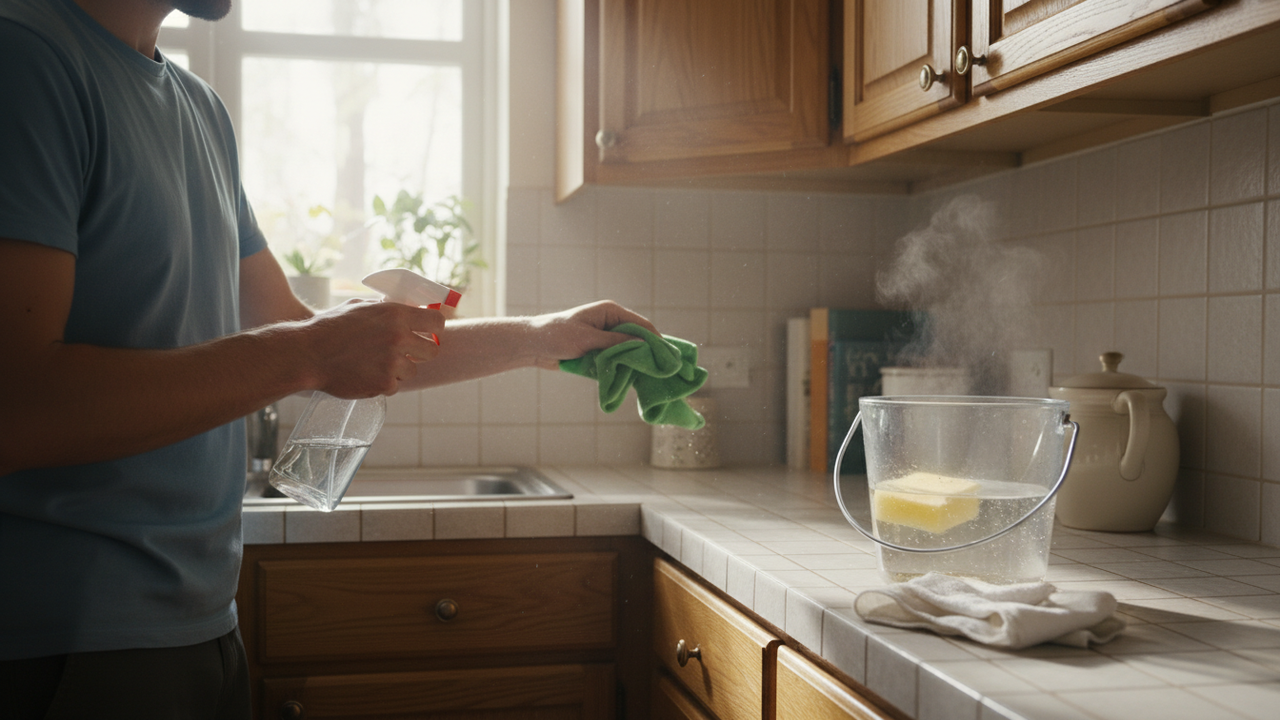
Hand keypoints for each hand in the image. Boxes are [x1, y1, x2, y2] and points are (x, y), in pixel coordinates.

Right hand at [298, 299, 445, 396]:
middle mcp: (399, 337)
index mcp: (396, 314)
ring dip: (398, 369)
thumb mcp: (360, 307)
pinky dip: (382, 383)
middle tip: (406, 352)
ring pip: (412, 370)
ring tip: (374, 363)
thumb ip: (387, 309)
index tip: (429, 332)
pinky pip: (394, 386)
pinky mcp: (384, 383)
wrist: (307, 354)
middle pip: (432, 350)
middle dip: (421, 352)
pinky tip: (365, 374)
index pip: (437, 321)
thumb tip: (408, 309)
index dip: (434, 328)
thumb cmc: (330, 328)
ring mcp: (393, 362)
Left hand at [527, 300, 657, 369]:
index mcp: (610, 311)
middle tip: (662, 368)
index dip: (655, 339)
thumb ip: (616, 341)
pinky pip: (617, 357)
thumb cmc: (557, 336)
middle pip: (637, 336)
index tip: (667, 355)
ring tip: (652, 375)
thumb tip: (643, 344)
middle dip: (648, 351)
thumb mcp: (589, 339)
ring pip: (628, 348)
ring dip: (636, 361)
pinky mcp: (599, 349)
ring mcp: (605, 336)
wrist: (533, 345)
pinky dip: (624, 365)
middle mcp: (610, 322)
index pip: (641, 324)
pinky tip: (634, 378)